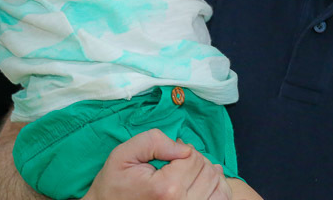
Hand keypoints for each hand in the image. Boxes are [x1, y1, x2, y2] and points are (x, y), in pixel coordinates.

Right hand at [82, 130, 231, 199]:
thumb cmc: (115, 184)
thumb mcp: (125, 153)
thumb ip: (154, 141)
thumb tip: (184, 147)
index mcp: (166, 188)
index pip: (193, 157)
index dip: (183, 149)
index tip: (169, 155)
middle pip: (207, 171)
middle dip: (195, 161)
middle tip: (177, 163)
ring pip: (218, 187)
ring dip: (208, 175)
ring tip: (190, 173)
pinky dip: (216, 190)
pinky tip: (202, 185)